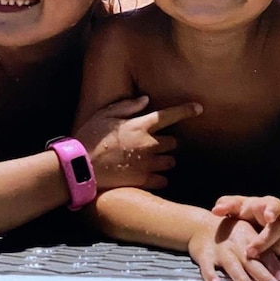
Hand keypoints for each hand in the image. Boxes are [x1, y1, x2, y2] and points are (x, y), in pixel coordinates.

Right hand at [74, 96, 200, 189]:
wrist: (81, 167)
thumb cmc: (90, 138)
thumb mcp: (105, 115)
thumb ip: (127, 106)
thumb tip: (146, 100)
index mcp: (140, 126)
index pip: (169, 115)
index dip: (186, 110)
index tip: (198, 108)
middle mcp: (148, 144)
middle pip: (173, 143)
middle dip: (168, 143)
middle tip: (155, 145)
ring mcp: (147, 164)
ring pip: (170, 162)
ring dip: (165, 160)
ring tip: (152, 161)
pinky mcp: (143, 180)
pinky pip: (163, 180)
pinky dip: (159, 177)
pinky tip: (149, 175)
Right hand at [188, 214, 279, 280]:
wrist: (201, 225)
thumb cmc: (229, 233)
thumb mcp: (246, 235)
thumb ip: (262, 252)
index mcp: (248, 238)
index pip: (263, 253)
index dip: (273, 265)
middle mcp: (235, 244)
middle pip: (250, 261)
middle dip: (262, 275)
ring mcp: (220, 250)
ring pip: (232, 265)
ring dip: (241, 278)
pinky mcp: (204, 255)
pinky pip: (207, 267)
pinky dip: (211, 276)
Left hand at [212, 195, 279, 269]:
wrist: (269, 217)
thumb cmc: (248, 211)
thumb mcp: (238, 205)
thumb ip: (227, 205)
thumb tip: (215, 210)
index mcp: (266, 205)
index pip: (273, 204)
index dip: (272, 210)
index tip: (268, 216)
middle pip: (277, 227)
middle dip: (264, 241)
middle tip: (249, 252)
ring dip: (272, 253)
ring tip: (259, 266)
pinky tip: (278, 268)